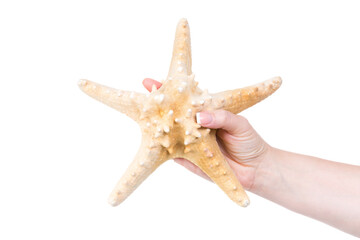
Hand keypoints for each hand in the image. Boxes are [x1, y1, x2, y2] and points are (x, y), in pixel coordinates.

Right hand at [142, 78, 271, 190]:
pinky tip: (155, 138)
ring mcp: (189, 143)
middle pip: (172, 112)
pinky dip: (163, 147)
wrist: (255, 170)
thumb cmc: (248, 141)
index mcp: (206, 113)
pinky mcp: (188, 160)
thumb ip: (222, 117)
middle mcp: (194, 126)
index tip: (157, 79)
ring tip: (145, 113)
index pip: (186, 97)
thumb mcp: (240, 124)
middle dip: (157, 99)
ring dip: (156, 123)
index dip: (172, 87)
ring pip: (168, 131)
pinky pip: (172, 154)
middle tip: (146, 86)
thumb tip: (199, 116)